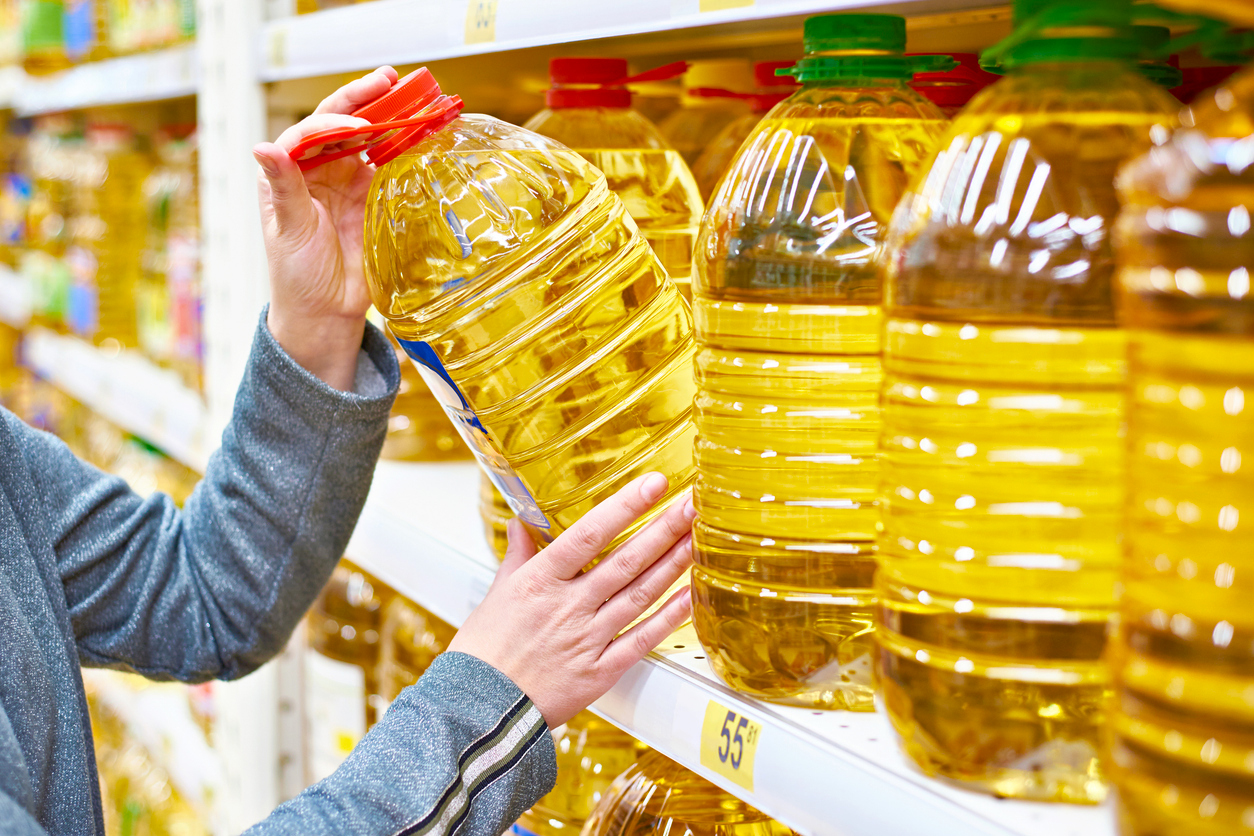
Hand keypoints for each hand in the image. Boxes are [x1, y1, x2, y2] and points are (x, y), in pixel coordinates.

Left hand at [252, 66, 399, 390]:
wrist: (327, 312)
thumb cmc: (296, 275)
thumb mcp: (288, 230)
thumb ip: (283, 187)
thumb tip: (263, 147)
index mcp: (289, 172)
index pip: (312, 130)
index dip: (335, 120)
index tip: (359, 125)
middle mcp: (318, 169)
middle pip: (342, 122)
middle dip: (365, 100)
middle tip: (390, 80)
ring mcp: (346, 182)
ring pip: (368, 139)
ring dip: (388, 117)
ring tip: (410, 98)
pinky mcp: (371, 198)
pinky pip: (388, 165)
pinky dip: (403, 148)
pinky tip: (418, 134)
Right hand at [449, 473, 694, 727]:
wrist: (480, 710)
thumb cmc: (485, 653)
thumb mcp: (497, 593)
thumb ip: (518, 555)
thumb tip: (522, 524)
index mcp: (540, 581)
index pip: (588, 534)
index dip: (624, 507)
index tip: (653, 484)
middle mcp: (568, 606)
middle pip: (625, 561)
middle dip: (662, 529)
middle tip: (692, 503)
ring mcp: (588, 638)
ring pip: (639, 594)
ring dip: (672, 564)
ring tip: (697, 537)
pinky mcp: (601, 670)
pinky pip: (642, 640)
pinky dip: (669, 618)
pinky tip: (690, 595)